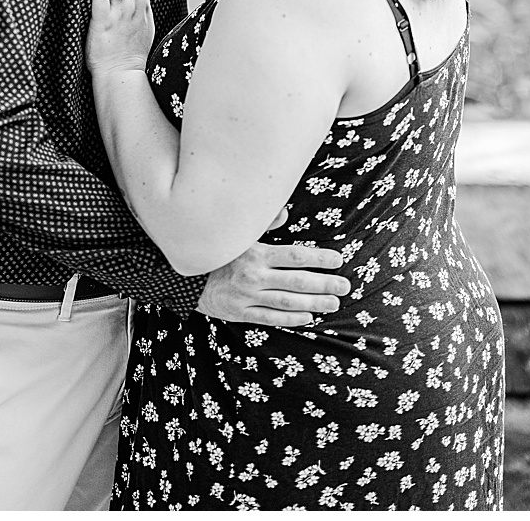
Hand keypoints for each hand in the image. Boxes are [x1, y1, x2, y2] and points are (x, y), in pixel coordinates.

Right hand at [197, 230, 351, 326]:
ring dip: (314, 303)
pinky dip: (291, 319)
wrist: (185, 277)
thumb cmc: (218, 253)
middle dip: (324, 283)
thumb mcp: (238, 234)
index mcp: (256, 253)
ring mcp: (247, 296)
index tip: (338, 260)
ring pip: (288, 302)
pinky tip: (308, 317)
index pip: (295, 256)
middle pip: (297, 281)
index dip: (319, 258)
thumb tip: (284, 211)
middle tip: (344, 286)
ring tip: (333, 303)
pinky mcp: (240, 314)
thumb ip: (263, 223)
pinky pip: (271, 318)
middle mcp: (253, 276)